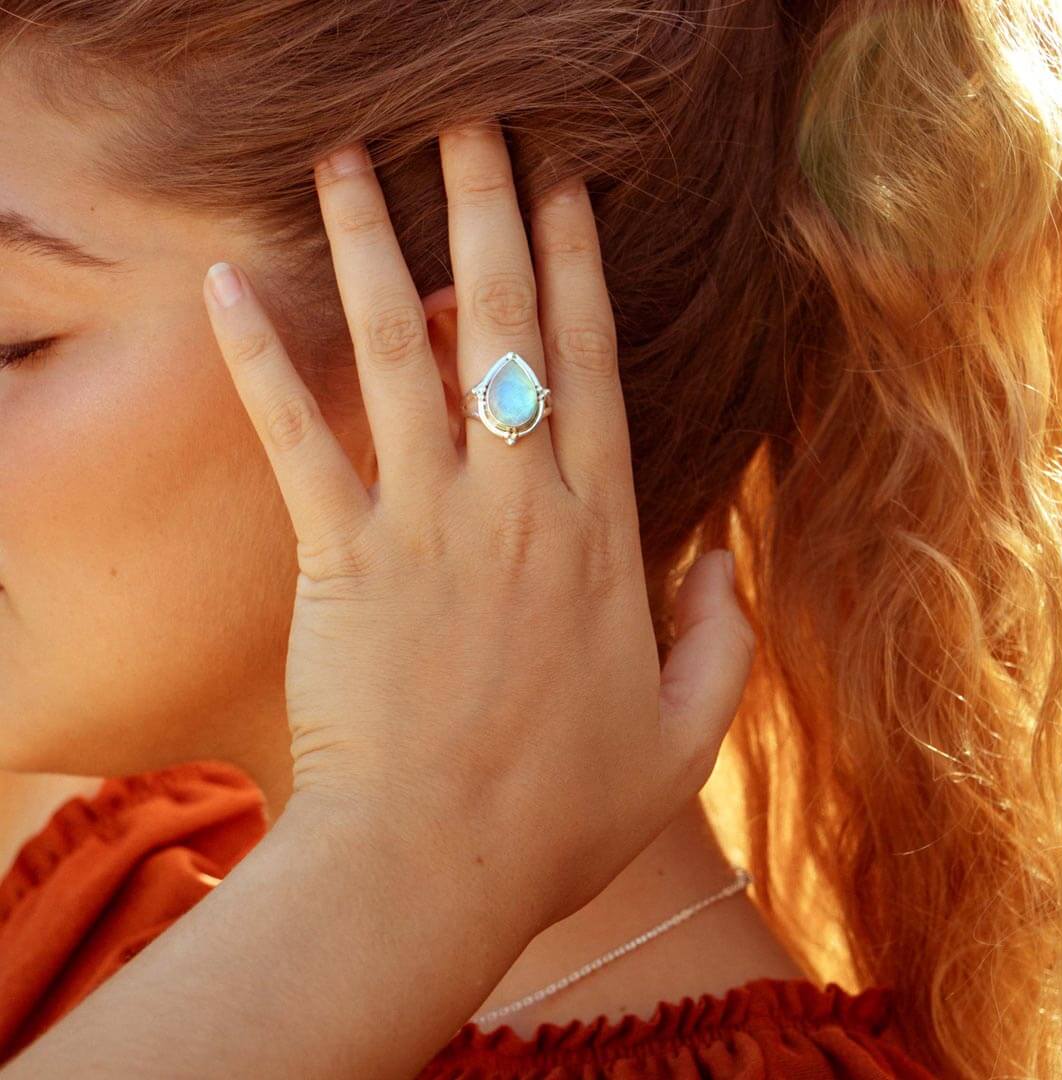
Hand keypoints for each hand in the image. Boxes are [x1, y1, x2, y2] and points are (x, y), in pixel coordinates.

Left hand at [201, 121, 754, 936]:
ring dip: (376, 249)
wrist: (435, 866)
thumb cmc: (561, 811)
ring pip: (401, 355)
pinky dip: (261, 361)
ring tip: (349, 162)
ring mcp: (424, 522)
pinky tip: (230, 286)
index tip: (567, 190)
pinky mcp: (340, 558)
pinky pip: (298, 438)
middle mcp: (515, 505)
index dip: (579, 269)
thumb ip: (724, 639)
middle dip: (489, 215)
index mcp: (597, 536)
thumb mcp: (686, 738)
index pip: (589, 368)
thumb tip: (723, 556)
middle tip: (473, 124)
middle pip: (502, 328)